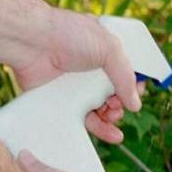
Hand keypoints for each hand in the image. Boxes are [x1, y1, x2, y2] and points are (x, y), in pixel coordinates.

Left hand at [12, 8, 144, 143]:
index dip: (136, 84)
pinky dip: (100, 128)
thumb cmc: (69, 35)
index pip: (129, 72)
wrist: (31, 43)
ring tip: (113, 117)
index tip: (139, 92)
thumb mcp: (109, 48)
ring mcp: (79, 86)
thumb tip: (136, 104)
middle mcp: (94, 69)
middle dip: (123, 102)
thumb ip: (126, 76)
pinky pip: (86, 119)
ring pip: (103, 109)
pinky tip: (111, 135)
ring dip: (114, 117)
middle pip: (118, 93)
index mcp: (107, 52)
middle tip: (118, 104)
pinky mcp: (65, 101)